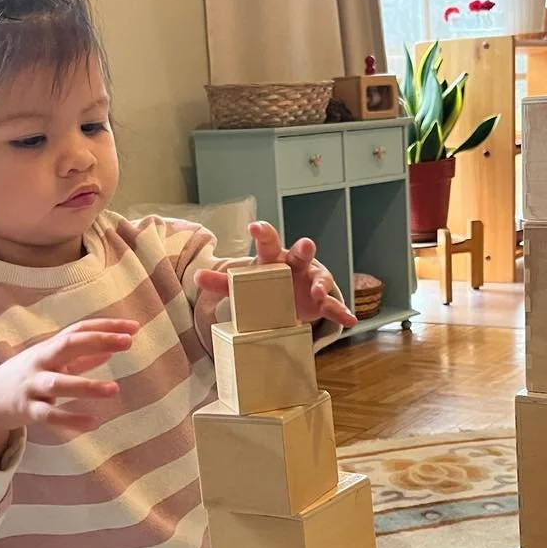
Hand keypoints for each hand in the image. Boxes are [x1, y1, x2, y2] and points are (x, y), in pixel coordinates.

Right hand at [0, 318, 139, 464]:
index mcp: (49, 347)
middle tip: (128, 342)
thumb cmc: (27, 376)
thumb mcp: (51, 362)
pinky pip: (49, 416)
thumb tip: (111, 348)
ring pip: (59, 384)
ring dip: (87, 386)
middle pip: (68, 345)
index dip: (106, 327)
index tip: (134, 327)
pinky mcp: (27, 410)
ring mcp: (32, 386)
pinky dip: (71, 420)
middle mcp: (40, 362)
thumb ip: (81, 357)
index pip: (79, 330)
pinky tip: (94, 423)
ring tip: (114, 389)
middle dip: (98, 340)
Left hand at [195, 222, 356, 328]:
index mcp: (274, 258)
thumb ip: (222, 282)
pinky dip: (341, 313)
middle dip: (303, 248)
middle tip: (306, 245)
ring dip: (321, 284)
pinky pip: (333, 306)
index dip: (263, 233)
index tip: (255, 227)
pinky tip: (351, 320)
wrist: (289, 298)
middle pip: (300, 253)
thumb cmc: (266, 285)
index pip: (267, 241)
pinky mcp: (322, 301)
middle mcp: (295, 264)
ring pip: (320, 278)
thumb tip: (195, 276)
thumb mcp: (244, 284)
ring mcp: (312, 281)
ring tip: (319, 293)